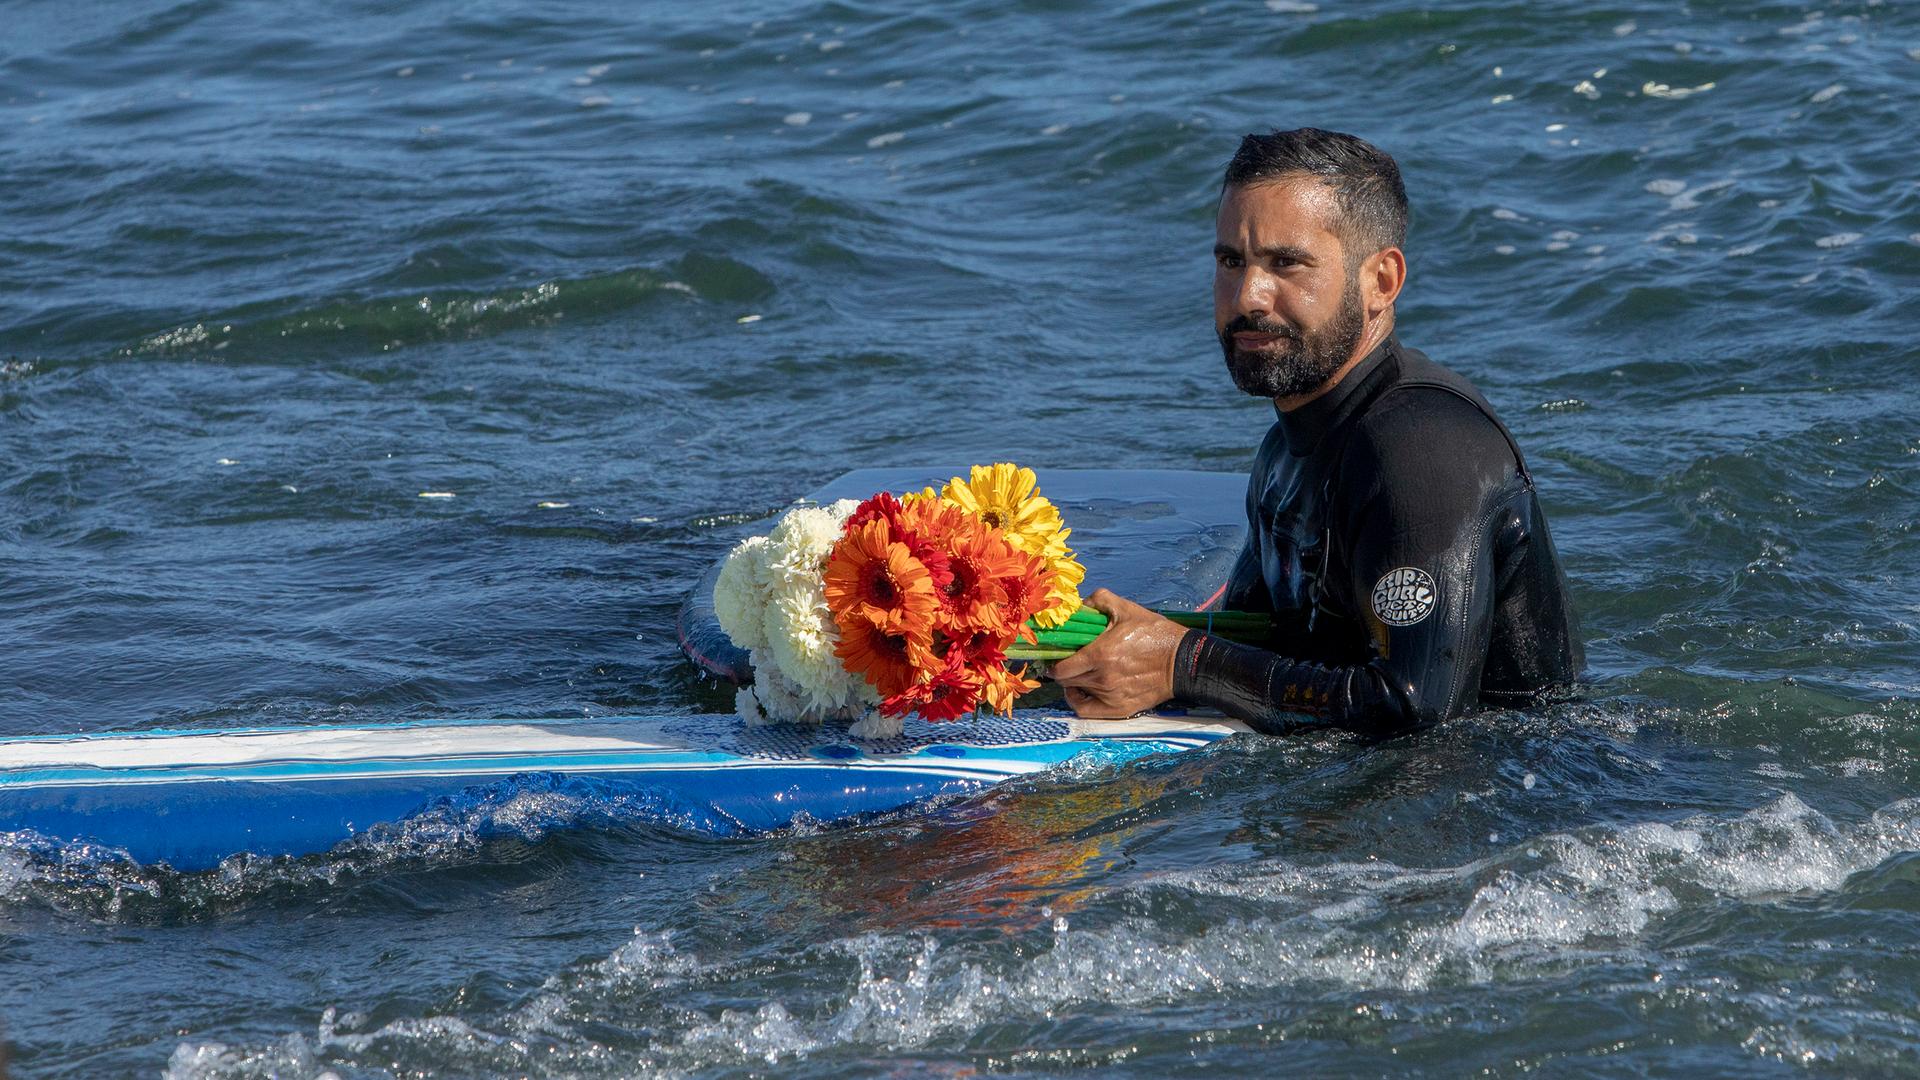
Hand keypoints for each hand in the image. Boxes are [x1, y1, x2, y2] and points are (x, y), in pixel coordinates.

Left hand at [1049, 588, 1187, 718]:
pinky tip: (1081, 690)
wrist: (1182, 661)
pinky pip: (1086, 710)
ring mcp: (1110, 696)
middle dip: (1061, 669)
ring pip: (1076, 692)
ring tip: (1079, 669)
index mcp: (1101, 654)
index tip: (1054, 654)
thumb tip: (1079, 604)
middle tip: (1065, 659)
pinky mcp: (1119, 708)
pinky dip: (1078, 701)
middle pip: (1065, 680)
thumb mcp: (1127, 609)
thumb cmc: (1154, 634)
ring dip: (1072, 681)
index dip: (1053, 661)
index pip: (1061, 666)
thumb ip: (1099, 600)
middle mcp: (1103, 678)